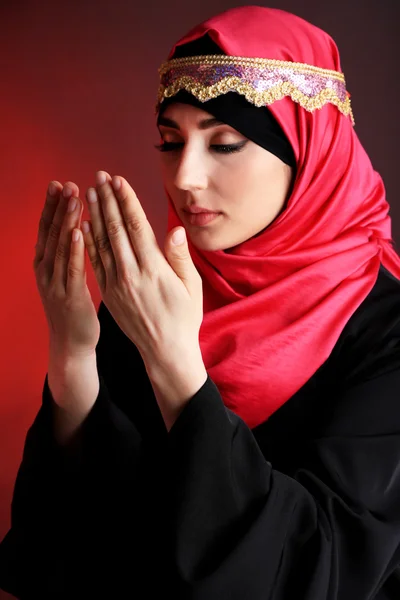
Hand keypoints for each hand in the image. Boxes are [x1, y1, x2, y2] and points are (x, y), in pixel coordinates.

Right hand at [34, 180, 99, 358]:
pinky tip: (78, 231)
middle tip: (66, 183)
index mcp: (46, 264)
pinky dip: (73, 249)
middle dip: (59, 207)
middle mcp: (45, 270)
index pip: (47, 228)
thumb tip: (73, 227)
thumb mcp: (65, 277)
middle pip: (51, 233)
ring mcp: (55, 283)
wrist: (71, 343)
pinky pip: (72, 268)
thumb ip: (68, 253)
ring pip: (60, 246)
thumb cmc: (73, 308)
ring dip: (67, 221)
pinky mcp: (69, 296)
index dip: (52, 206)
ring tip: (74, 198)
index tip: (59, 183)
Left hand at [81, 170, 203, 367]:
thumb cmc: (184, 317)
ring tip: (89, 193)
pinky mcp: (108, 293)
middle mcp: (131, 273)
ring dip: (94, 215)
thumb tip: (175, 230)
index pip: (136, 226)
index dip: (126, 201)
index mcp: (154, 269)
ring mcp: (116, 284)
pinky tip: (83, 226)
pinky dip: (88, 242)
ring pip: (101, 243)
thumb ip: (180, 257)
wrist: (165, 350)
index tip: (118, 180)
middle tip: (100, 177)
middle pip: (115, 229)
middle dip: (107, 200)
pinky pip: (95, 263)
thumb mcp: (191, 287)